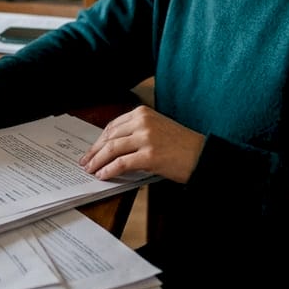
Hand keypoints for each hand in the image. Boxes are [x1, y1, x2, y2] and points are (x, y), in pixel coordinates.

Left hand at [79, 105, 202, 182]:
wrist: (202, 155)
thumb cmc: (182, 145)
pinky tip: (103, 176)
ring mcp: (146, 138)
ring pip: (112, 150)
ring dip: (98, 162)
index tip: (92, 149)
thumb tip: (112, 147)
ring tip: (91, 170)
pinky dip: (109, 170)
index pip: (113, 126)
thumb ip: (136, 132)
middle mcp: (143, 122)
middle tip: (85, 161)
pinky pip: (121, 163)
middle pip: (109, 137)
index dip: (99, 140)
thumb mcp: (157, 129)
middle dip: (95, 151)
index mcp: (143, 113)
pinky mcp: (149, 155)